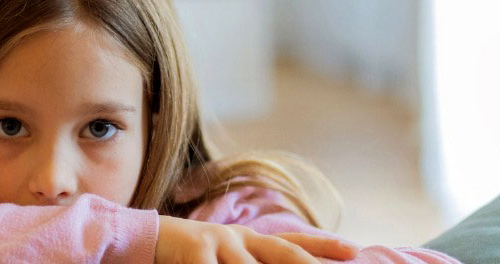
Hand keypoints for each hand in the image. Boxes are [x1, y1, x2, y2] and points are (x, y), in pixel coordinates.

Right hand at [155, 216, 357, 263]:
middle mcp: (238, 238)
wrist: (144, 240)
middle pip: (282, 252)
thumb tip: (292, 263)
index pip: (292, 244)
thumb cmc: (190, 257)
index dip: (323, 247)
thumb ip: (252, 262)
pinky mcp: (195, 249)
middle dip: (308, 262)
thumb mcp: (224, 258)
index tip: (354, 251)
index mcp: (248, 240)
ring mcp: (218, 242)